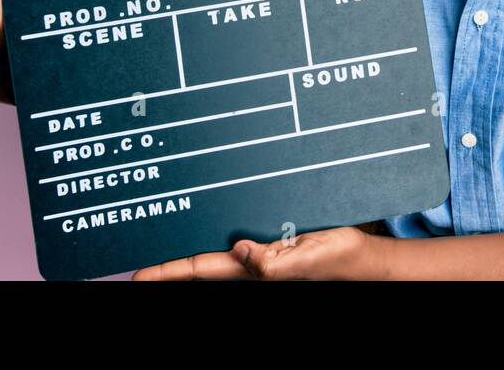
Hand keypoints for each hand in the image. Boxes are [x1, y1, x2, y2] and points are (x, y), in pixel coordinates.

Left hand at [131, 226, 387, 280]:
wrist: (366, 258)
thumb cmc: (340, 261)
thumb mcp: (308, 260)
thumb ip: (272, 263)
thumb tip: (239, 251)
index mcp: (256, 271)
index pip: (201, 270)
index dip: (167, 272)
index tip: (137, 275)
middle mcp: (252, 264)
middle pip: (201, 265)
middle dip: (171, 265)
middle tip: (138, 265)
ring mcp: (262, 254)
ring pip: (216, 252)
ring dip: (190, 251)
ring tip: (161, 246)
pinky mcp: (274, 242)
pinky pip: (239, 239)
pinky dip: (218, 236)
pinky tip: (208, 229)